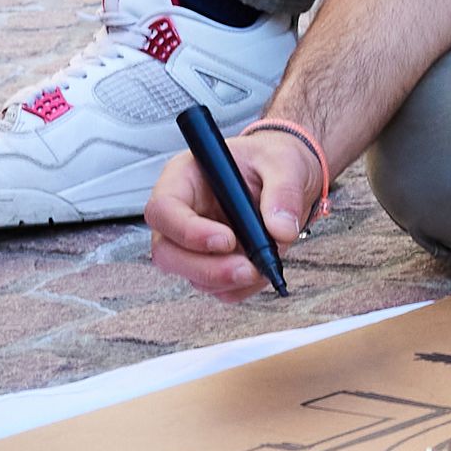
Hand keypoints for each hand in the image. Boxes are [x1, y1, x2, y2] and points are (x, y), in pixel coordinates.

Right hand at [147, 115, 336, 304]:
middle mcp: (182, 213)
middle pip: (167, 252)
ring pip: (191, 276)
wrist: (286, 180)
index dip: (188, 231)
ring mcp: (193, 244)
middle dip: (206, 269)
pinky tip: (263, 269)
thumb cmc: (272, 161)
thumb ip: (283, 192)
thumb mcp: (283, 163)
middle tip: (248, 268)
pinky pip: (218, 289)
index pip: (164, 209)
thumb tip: (281, 230)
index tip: (227, 240)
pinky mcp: (213, 264)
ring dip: (228, 280)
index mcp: (184, 178)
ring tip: (263, 265)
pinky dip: (242, 287)